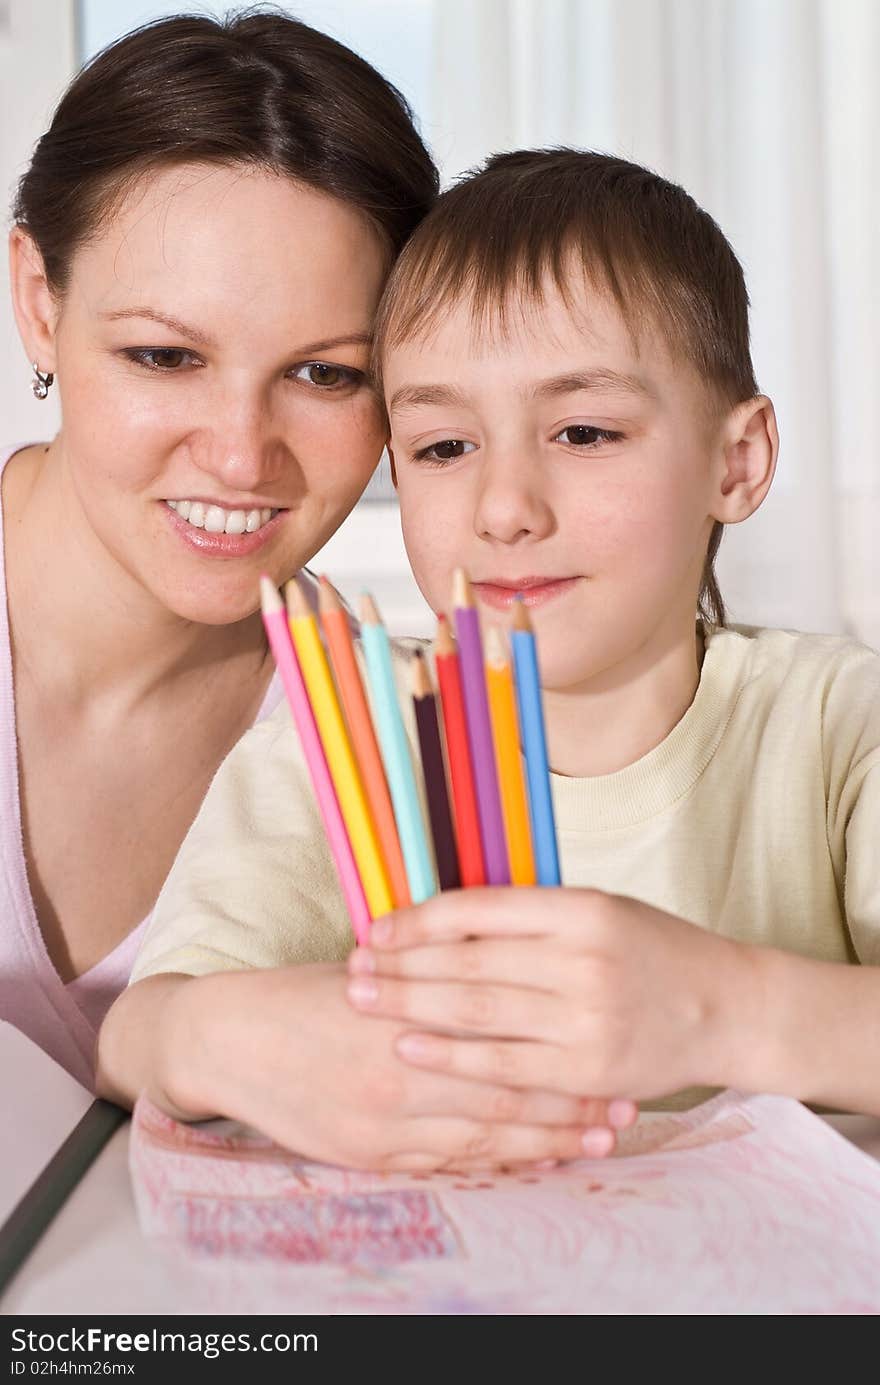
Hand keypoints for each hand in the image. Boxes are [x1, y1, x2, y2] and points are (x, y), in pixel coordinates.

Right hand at [165, 961, 635, 1172]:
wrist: (231, 1038)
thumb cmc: (304, 995)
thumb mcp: (372, 971)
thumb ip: (436, 978)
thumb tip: (504, 967)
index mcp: (410, 1012)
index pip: (505, 1035)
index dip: (562, 1047)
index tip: (611, 1051)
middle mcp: (403, 1068)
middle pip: (508, 1090)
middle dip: (572, 1102)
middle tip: (626, 1108)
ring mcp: (388, 1118)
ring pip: (486, 1135)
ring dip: (548, 1140)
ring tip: (599, 1141)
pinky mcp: (371, 1153)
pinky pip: (449, 1163)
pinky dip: (498, 1163)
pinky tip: (534, 1161)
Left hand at [346, 889, 750, 1101]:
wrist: (724, 1007)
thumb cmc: (651, 949)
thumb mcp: (598, 910)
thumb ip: (530, 915)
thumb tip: (442, 916)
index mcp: (581, 908)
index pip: (481, 908)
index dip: (419, 919)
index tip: (377, 927)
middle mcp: (583, 960)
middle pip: (469, 961)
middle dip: (401, 964)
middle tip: (353, 966)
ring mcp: (586, 1019)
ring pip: (478, 1012)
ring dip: (412, 1006)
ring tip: (366, 1000)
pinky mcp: (587, 1071)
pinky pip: (504, 1065)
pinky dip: (451, 1056)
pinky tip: (411, 1045)